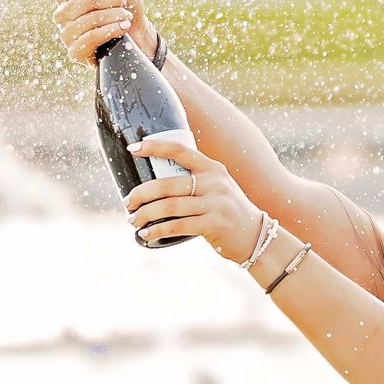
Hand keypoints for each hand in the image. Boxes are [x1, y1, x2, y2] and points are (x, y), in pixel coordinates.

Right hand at [55, 0, 154, 66]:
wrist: (136, 36)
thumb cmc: (123, 9)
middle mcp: (62, 13)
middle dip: (111, 0)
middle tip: (124, 3)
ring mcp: (66, 33)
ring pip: (89, 19)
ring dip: (114, 16)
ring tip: (126, 17)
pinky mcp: (74, 52)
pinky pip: (90, 37)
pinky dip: (110, 30)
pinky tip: (122, 28)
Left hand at [126, 133, 264, 260]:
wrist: (255, 236)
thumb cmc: (227, 212)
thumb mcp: (217, 188)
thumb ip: (195, 182)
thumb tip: (155, 186)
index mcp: (212, 169)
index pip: (179, 151)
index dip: (154, 147)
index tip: (133, 149)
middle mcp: (214, 183)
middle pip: (167, 184)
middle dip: (141, 194)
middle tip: (128, 202)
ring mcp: (215, 204)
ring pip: (169, 206)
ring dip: (145, 215)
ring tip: (134, 220)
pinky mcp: (214, 225)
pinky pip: (177, 226)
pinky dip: (157, 231)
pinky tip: (146, 235)